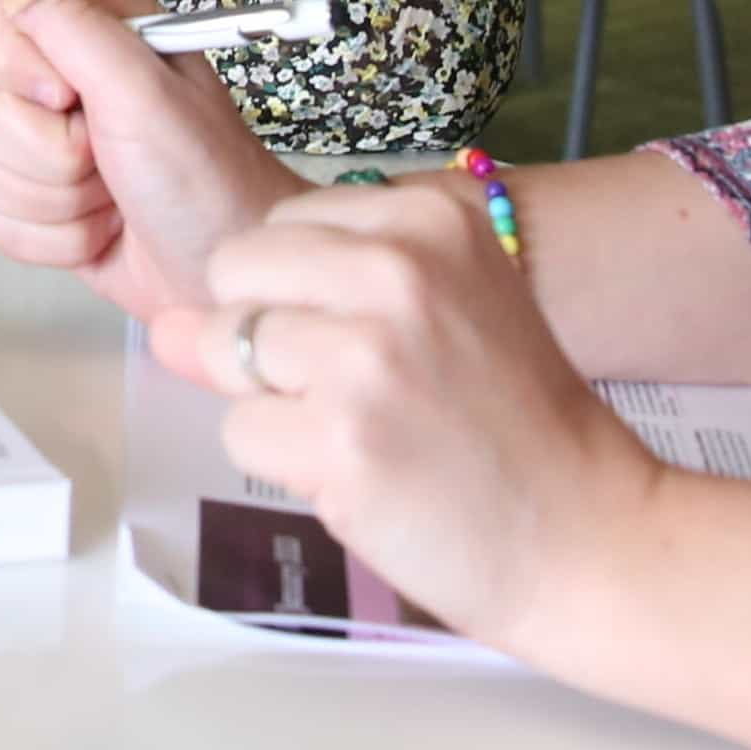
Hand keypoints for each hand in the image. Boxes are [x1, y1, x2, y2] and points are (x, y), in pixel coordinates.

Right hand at [0, 0, 286, 325]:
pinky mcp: (40, 206)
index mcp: (90, 32)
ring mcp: (47, 148)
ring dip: (54, 198)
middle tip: (106, 152)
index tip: (64, 93)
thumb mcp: (140, 86)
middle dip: (43, 146)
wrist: (229, 274)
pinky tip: (103, 232)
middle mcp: (62, 82)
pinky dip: (55, 239)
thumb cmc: (210, 178)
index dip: (9, 56)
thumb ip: (66, 16)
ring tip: (114, 197)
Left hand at [175, 177, 658, 663]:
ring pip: (222, 354)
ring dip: (275, 405)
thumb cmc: (511, 423)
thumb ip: (303, 301)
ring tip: (366, 431)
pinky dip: (286, 466)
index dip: (300, 295)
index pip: (274, 227)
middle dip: (266, 339)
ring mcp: (364, 354)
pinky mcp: (340, 438)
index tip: (377, 340)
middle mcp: (395, 270)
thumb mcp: (435, 317)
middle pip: (231, 277)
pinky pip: (240, 434)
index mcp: (426, 218)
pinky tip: (365, 475)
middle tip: (359, 391)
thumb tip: (163, 324)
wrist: (587, 531)